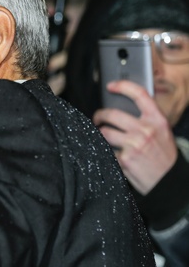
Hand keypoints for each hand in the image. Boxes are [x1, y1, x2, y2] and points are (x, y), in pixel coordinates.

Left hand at [93, 80, 176, 194]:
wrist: (168, 181)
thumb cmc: (163, 156)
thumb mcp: (162, 133)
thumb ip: (146, 120)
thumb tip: (123, 110)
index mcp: (157, 120)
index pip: (140, 95)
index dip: (123, 86)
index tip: (111, 86)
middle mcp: (145, 130)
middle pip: (112, 114)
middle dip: (100, 115)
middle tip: (98, 118)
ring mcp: (134, 144)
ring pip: (104, 132)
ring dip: (99, 134)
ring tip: (102, 136)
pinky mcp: (124, 159)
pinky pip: (105, 150)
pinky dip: (105, 151)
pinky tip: (109, 153)